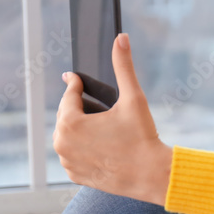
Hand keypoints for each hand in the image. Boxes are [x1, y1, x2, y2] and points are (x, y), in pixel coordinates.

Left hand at [53, 33, 171, 205]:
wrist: (152, 175)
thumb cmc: (143, 137)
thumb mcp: (134, 98)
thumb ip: (123, 67)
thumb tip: (121, 38)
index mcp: (71, 123)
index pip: (69, 95)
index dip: (74, 83)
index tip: (74, 77)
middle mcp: (62, 143)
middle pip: (66, 115)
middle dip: (78, 106)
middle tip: (89, 100)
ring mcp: (67, 161)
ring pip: (67, 135)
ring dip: (77, 127)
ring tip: (95, 122)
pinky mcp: (75, 175)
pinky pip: (72, 154)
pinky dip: (81, 147)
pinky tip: (99, 143)